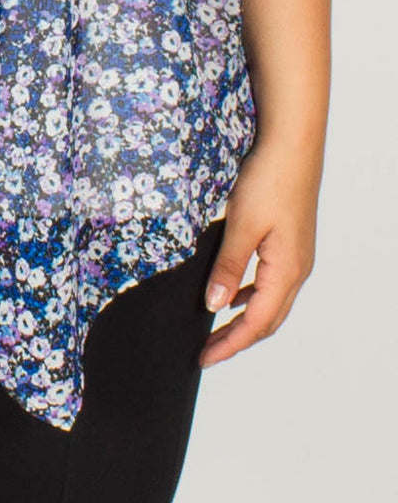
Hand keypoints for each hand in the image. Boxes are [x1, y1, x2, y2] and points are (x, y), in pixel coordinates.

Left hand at [198, 134, 320, 369]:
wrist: (292, 144)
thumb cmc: (270, 179)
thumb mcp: (241, 224)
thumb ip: (228, 267)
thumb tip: (215, 305)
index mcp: (287, 271)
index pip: (257, 323)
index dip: (230, 344)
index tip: (205, 358)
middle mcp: (297, 269)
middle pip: (268, 320)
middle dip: (237, 339)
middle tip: (207, 352)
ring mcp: (296, 256)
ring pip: (271, 302)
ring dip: (245, 319)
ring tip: (216, 329)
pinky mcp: (290, 242)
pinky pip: (271, 281)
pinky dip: (251, 295)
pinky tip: (234, 291)